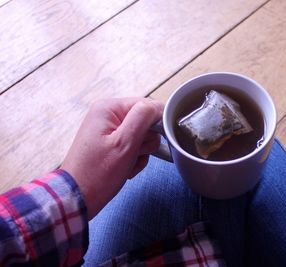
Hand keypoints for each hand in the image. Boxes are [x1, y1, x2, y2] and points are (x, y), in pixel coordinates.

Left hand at [61, 98, 162, 218]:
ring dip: (140, 154)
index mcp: (109, 108)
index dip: (155, 123)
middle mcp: (108, 115)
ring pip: (142, 137)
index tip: (150, 142)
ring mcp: (108, 130)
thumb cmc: (98, 172)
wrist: (77, 198)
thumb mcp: (125, 142)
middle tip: (132, 155)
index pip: (147, 105)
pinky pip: (133, 147)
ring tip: (126, 165)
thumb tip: (159, 106)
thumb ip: (143, 117)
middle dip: (145, 142)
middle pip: (145, 121)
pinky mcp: (110, 144)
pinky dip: (133, 159)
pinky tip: (125, 169)